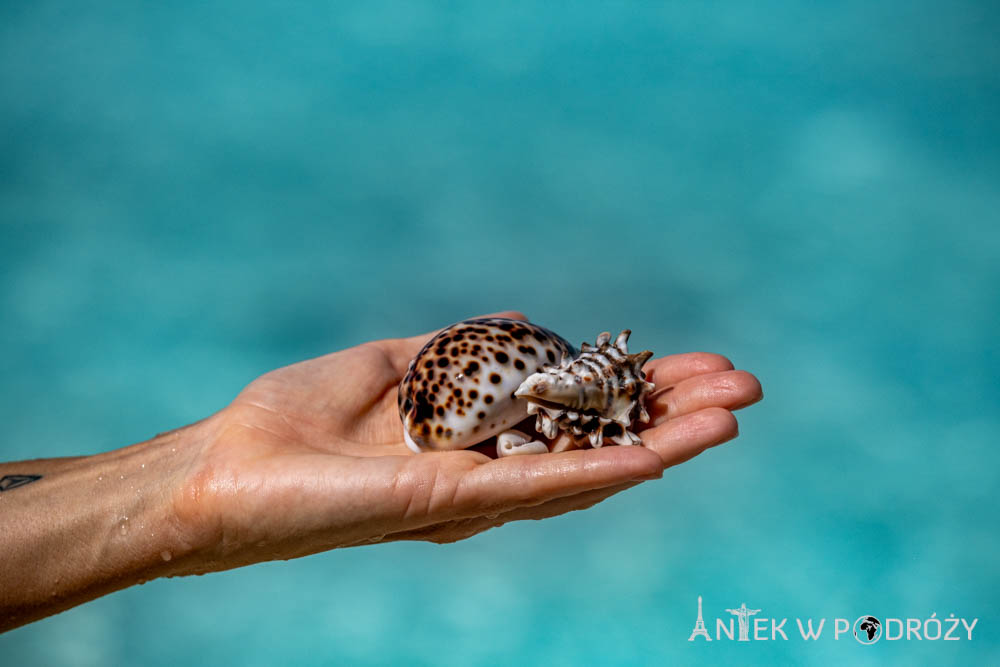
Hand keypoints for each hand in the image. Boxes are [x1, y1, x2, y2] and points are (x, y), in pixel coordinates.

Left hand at [175, 311, 762, 570]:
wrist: (224, 473)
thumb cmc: (294, 423)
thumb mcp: (389, 366)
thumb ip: (456, 349)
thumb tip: (519, 320)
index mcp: (478, 443)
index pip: (576, 420)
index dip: (637, 393)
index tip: (694, 364)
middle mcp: (490, 477)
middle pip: (599, 447)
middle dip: (673, 416)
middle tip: (745, 386)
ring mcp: (477, 497)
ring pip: (589, 471)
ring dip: (664, 444)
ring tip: (732, 413)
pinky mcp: (451, 505)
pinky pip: (543, 487)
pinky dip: (608, 470)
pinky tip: (665, 452)